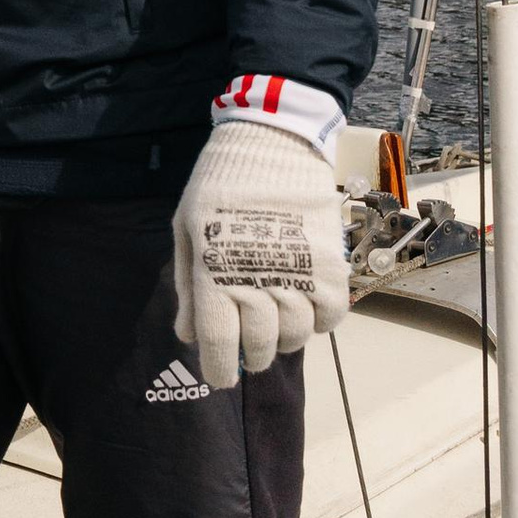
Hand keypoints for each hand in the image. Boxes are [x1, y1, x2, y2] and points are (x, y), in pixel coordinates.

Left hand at [174, 118, 348, 388]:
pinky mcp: (330, 264)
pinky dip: (319, 322)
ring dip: (286, 340)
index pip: (219, 341)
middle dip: (254, 357)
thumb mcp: (186, 227)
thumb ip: (187, 283)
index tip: (221, 378)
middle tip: (251, 353)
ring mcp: (297, 272)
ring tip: (278, 325)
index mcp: (213, 271)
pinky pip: (331, 315)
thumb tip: (187, 334)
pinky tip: (306, 307)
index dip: (219, 369)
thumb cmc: (219, 182)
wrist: (272, 139)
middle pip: (260, 344)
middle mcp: (256, 277)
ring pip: (297, 335)